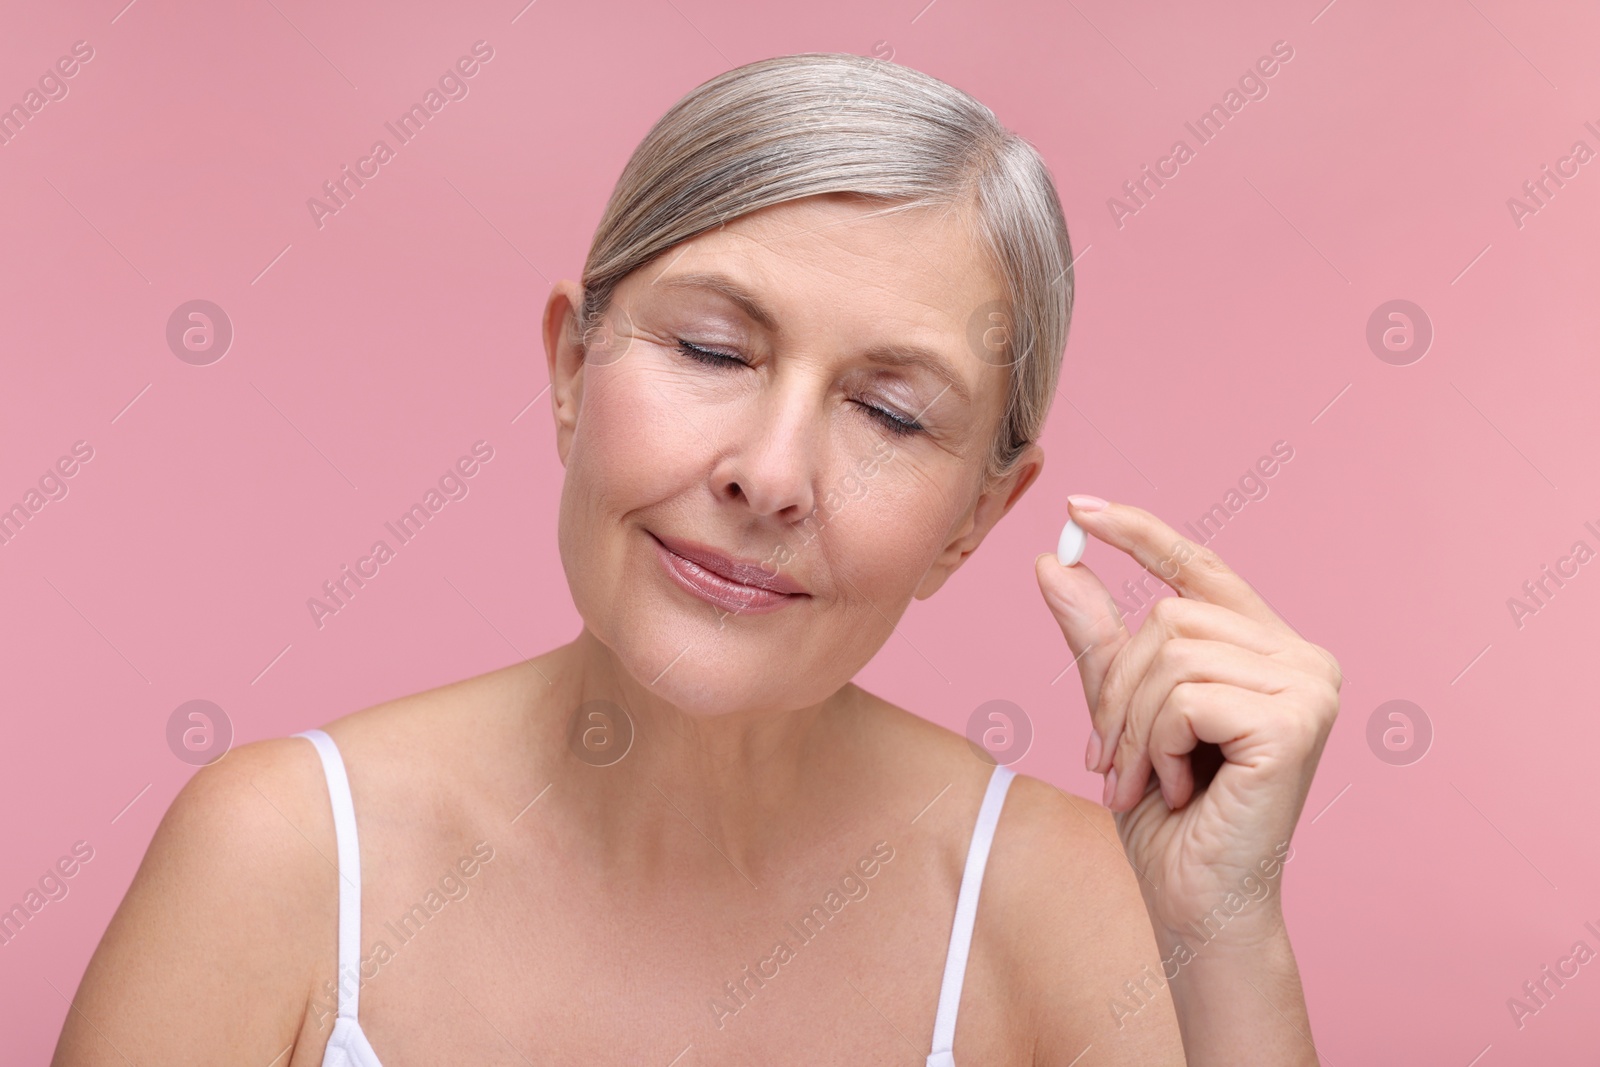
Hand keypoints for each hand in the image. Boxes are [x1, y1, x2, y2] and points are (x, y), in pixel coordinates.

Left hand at [1034, 497, 1341, 945]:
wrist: (1197, 900)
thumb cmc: (1166, 814)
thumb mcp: (1119, 710)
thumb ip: (1096, 637)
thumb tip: (1053, 560)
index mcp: (1268, 648)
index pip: (1199, 567)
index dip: (1141, 532)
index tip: (1077, 506)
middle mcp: (1303, 657)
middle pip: (1169, 616)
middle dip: (1119, 690)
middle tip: (1112, 761)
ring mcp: (1309, 686)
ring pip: (1171, 653)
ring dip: (1132, 726)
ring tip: (1143, 780)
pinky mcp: (1296, 720)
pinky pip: (1184, 696)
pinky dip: (1156, 744)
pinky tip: (1177, 787)